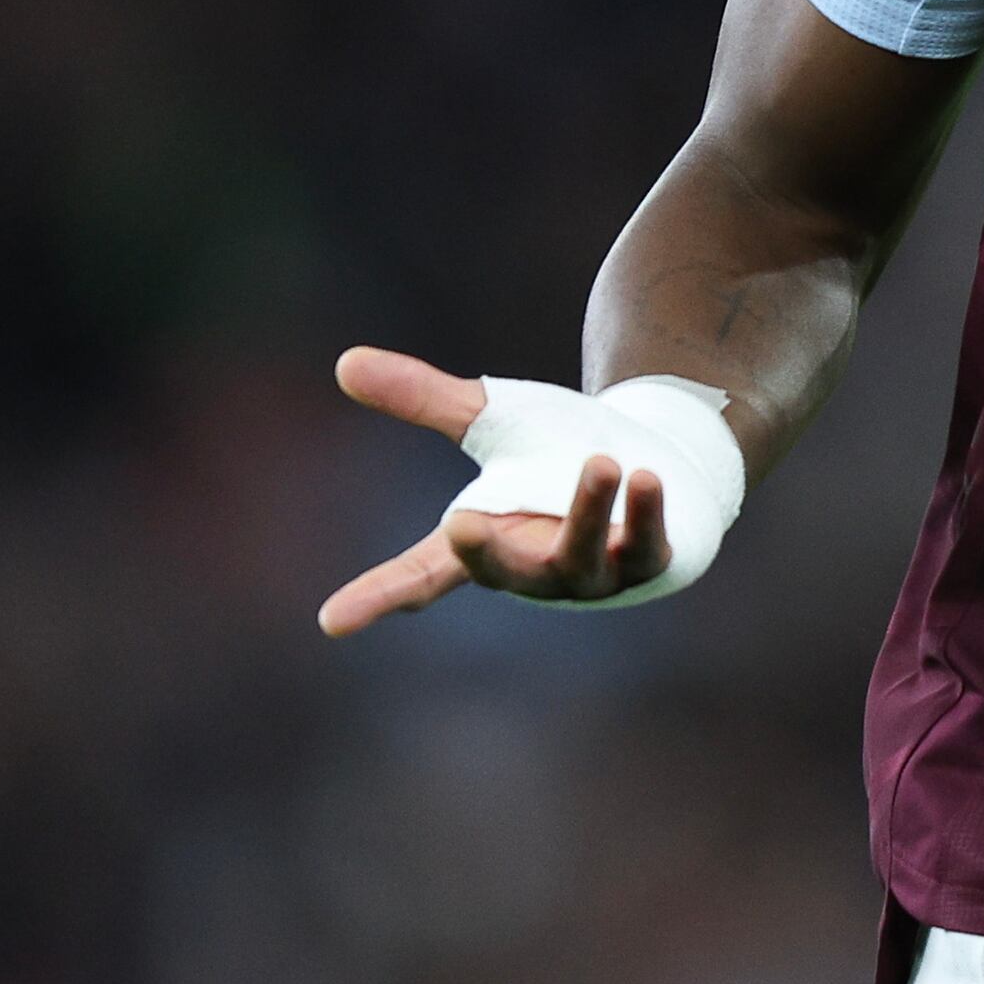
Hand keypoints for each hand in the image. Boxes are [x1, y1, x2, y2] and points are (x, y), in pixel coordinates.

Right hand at [314, 345, 677, 634]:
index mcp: (486, 540)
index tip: (331, 621)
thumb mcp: (490, 419)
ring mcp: (594, 571)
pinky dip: (645, 513)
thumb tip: (345, 363)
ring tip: (600, 462)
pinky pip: (647, 545)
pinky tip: (645, 477)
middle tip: (461, 524)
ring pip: (582, 555)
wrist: (650, 454)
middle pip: (503, 572)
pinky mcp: (651, 559)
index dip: (378, 596)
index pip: (421, 575)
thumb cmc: (554, 449)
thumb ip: (424, 399)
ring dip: (589, 511)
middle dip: (486, 553)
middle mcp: (535, 568)